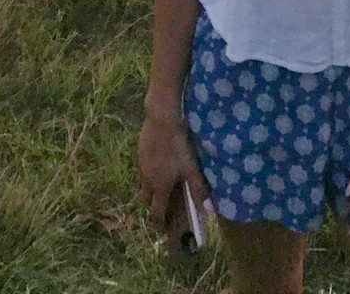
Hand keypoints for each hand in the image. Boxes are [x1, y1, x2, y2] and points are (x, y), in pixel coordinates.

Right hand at [138, 110, 209, 250]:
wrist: (161, 118)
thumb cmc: (178, 145)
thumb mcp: (191, 167)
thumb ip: (199, 189)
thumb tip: (210, 211)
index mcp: (159, 187)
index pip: (156, 212)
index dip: (159, 223)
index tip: (162, 230)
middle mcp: (146, 179)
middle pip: (145, 200)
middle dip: (152, 207)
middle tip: (161, 208)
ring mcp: (141, 164)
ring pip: (142, 183)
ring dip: (150, 189)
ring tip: (161, 186)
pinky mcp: (140, 150)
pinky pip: (142, 168)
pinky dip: (149, 172)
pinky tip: (159, 163)